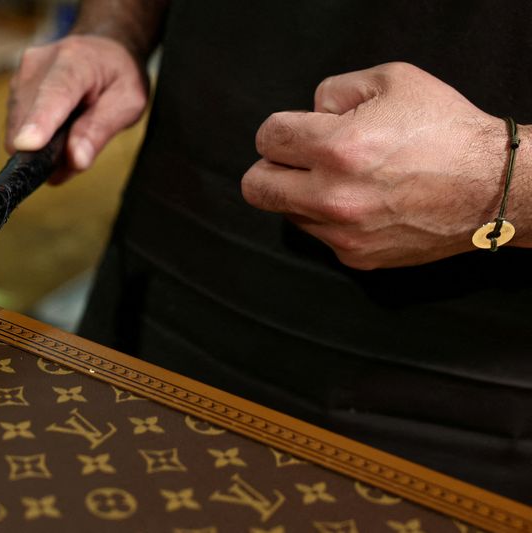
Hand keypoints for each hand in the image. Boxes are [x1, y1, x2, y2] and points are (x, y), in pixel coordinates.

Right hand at [6, 35, 148, 183]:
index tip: (27, 145)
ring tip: (70, 135)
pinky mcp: (12, 89)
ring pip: (18, 128)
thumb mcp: (128, 103)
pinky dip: (35, 139)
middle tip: (76, 153)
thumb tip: (76, 160)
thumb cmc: (117, 76)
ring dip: (41, 146)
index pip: (55, 94)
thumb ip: (101, 130)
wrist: (100, 52)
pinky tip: (56, 131)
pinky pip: (16, 127)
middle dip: (46, 150)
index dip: (40, 121)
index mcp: (75, 61)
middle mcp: (39, 64)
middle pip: (28, 119)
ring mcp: (21, 76)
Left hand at [241, 62, 527, 268]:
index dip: (280, 130)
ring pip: (285, 213)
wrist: (494, 188)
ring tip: (341, 179)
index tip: (296, 131)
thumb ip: (334, 91)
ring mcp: (343, 234)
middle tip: (297, 159)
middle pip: (255, 187)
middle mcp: (334, 197)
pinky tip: (360, 202)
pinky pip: (317, 235)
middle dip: (270, 167)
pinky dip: (327, 218)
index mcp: (338, 149)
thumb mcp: (393, 81)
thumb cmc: (446, 130)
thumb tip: (307, 112)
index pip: (267, 138)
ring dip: (300, 194)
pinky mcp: (355, 257)